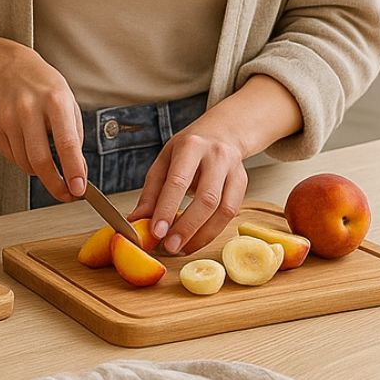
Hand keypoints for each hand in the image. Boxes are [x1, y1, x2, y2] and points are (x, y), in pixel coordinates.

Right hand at [0, 42, 86, 201]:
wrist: (7, 68)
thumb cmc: (44, 87)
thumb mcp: (68, 102)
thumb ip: (74, 137)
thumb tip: (77, 174)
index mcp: (54, 99)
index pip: (65, 142)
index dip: (72, 170)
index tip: (78, 189)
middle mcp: (28, 107)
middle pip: (40, 159)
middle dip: (55, 184)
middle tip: (66, 193)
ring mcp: (6, 117)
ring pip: (25, 163)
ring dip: (39, 170)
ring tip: (45, 155)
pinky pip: (11, 157)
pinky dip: (23, 159)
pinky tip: (27, 142)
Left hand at [129, 119, 247, 255]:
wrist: (222, 131)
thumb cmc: (188, 148)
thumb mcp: (164, 160)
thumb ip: (151, 192)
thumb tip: (136, 221)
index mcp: (191, 145)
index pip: (178, 181)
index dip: (167, 208)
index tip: (156, 232)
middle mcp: (216, 156)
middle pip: (206, 199)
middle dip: (187, 227)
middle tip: (170, 246)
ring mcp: (234, 169)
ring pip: (223, 210)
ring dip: (202, 235)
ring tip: (182, 248)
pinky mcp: (243, 183)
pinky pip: (231, 213)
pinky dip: (213, 231)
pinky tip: (197, 240)